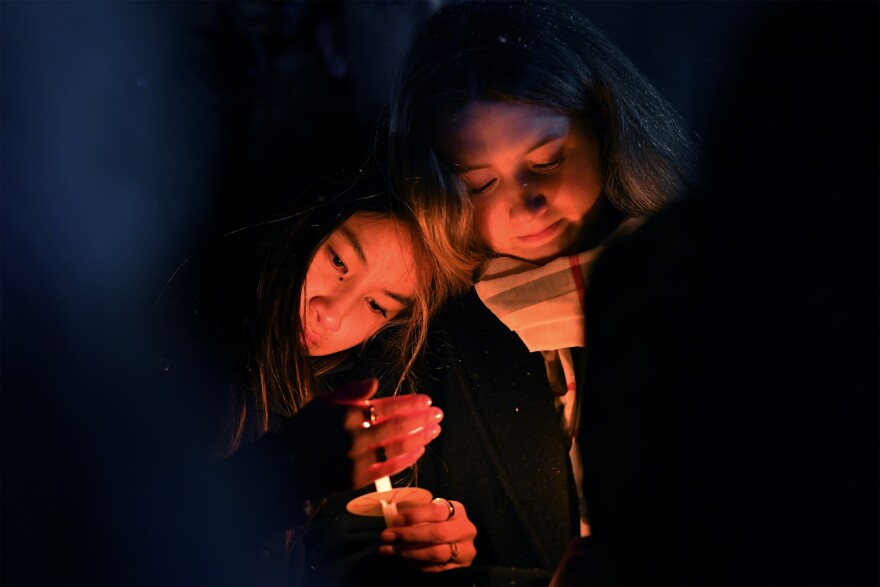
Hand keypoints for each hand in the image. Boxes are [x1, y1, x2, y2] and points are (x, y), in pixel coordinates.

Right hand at [284, 379, 442, 496]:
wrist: (286, 466)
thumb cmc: (305, 429)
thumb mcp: (322, 402)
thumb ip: (351, 392)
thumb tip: (375, 382)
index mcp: (346, 415)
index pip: (387, 406)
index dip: (410, 403)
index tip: (426, 400)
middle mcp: (354, 438)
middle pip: (398, 426)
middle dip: (422, 419)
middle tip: (438, 414)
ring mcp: (357, 460)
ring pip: (398, 447)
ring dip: (421, 437)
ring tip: (435, 430)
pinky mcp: (357, 480)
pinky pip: (389, 468)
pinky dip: (407, 459)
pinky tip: (420, 450)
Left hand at [377, 498, 476, 571]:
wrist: (459, 542)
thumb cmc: (439, 523)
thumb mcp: (431, 514)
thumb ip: (416, 514)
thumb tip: (391, 517)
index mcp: (457, 510)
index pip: (436, 510)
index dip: (414, 515)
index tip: (395, 521)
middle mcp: (465, 529)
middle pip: (437, 533)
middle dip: (409, 535)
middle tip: (387, 537)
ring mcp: (465, 550)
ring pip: (436, 553)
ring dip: (409, 553)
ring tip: (389, 551)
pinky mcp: (461, 567)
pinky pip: (436, 568)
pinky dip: (416, 565)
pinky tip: (402, 561)